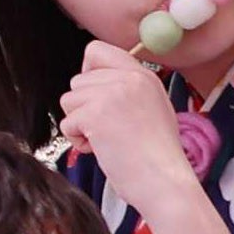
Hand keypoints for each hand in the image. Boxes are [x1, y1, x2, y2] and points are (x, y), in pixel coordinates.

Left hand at [57, 42, 212, 211]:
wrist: (166, 183)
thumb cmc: (158, 156)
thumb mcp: (152, 107)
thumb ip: (126, 89)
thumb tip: (93, 83)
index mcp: (143, 75)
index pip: (96, 50)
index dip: (89, 74)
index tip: (97, 98)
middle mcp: (128, 78)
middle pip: (78, 80)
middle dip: (85, 107)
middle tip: (109, 130)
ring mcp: (111, 94)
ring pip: (69, 101)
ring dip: (80, 124)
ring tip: (107, 141)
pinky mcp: (95, 114)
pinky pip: (67, 122)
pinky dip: (78, 140)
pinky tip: (102, 150)